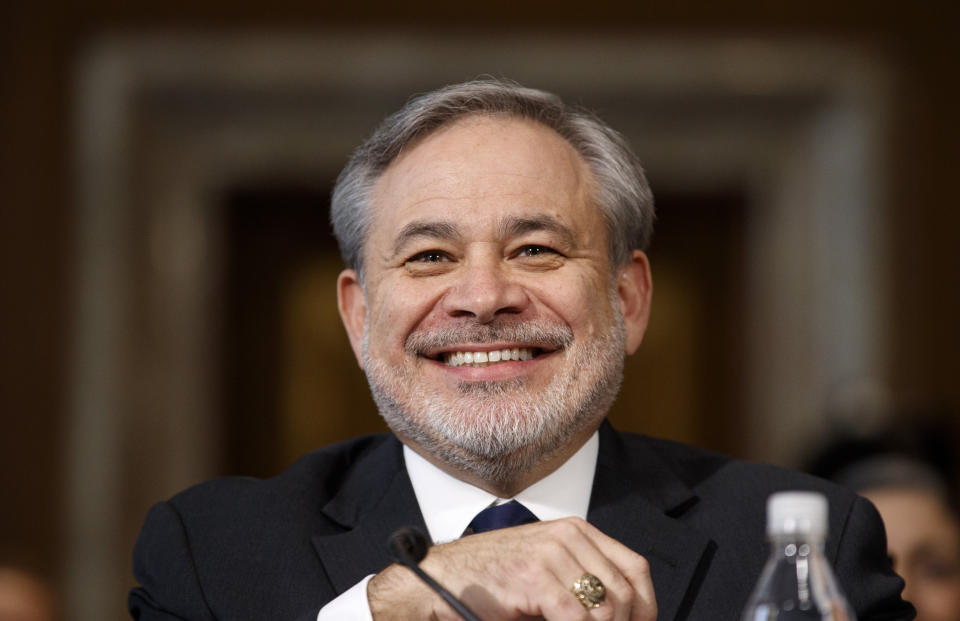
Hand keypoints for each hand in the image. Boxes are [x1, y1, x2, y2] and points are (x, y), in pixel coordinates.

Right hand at [368, 517, 656, 619]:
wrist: (439, 579)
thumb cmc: (490, 582)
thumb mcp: (545, 571)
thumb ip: (580, 584)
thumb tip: (619, 617)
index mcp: (576, 531)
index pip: (634, 568)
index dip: (646, 606)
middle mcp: (568, 536)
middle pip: (624, 592)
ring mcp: (552, 554)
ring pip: (606, 609)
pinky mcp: (536, 577)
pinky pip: (577, 619)